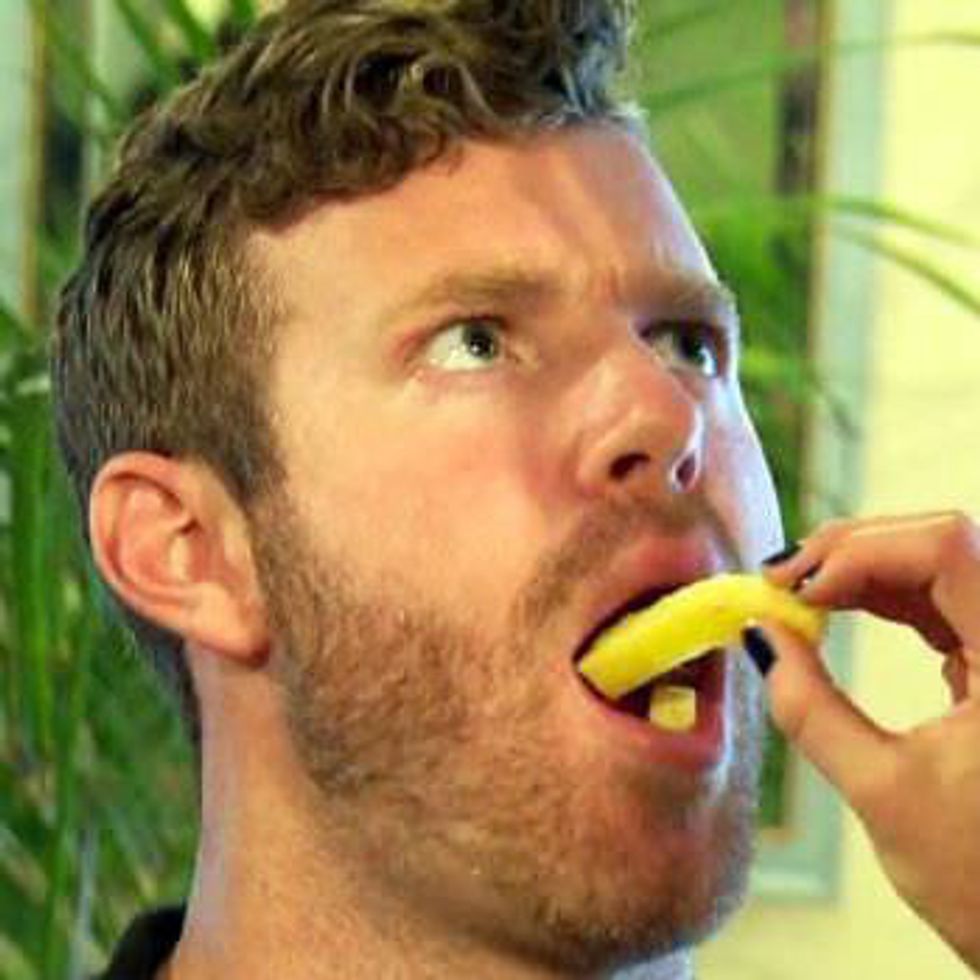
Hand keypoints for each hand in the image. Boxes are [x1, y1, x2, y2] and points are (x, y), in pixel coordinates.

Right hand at [760, 512, 979, 971]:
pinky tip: (834, 608)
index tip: (799, 592)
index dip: (864, 551)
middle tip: (780, 581)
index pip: (948, 548)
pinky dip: (878, 596)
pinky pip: (937, 600)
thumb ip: (811, 710)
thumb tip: (760, 638)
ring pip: (934, 563)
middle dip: (851, 549)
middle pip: (938, 541)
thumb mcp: (882, 794)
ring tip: (796, 594)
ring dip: (859, 567)